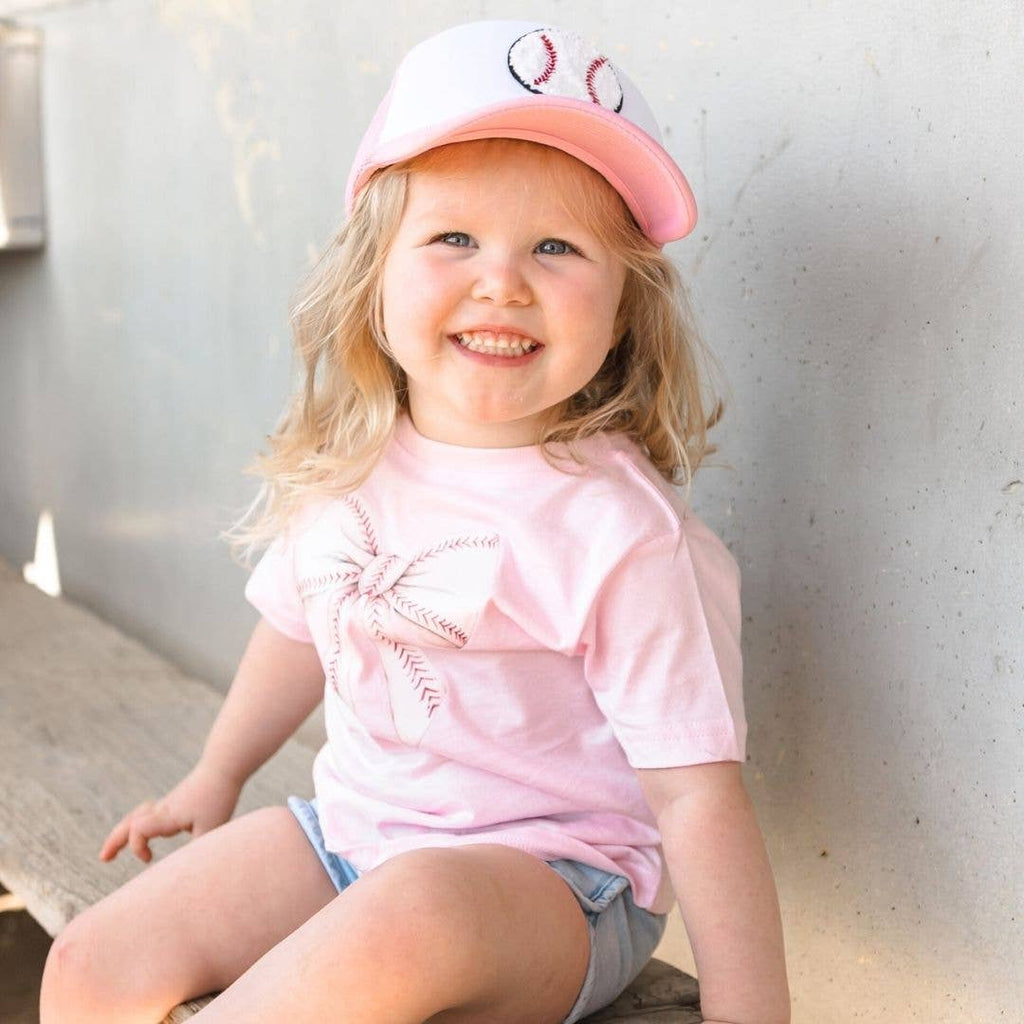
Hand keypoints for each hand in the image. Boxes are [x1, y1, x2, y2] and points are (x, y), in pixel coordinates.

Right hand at [98, 762, 242, 863]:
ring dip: (123, 833)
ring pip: (136, 817)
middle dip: (114, 841)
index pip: (138, 830)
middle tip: (103, 858)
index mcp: (167, 816)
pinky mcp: (174, 803)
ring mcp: (167, 804)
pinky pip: (147, 815)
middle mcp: (162, 809)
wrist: (223, 767)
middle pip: (129, 823)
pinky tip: (146, 835)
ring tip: (114, 849)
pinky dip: (138, 826)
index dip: (136, 847)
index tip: (149, 860)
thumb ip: (197, 851)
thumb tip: (189, 872)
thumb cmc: (218, 797)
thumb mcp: (212, 828)